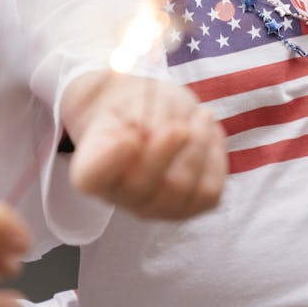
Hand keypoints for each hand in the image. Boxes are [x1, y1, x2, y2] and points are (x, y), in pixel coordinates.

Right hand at [60, 71, 226, 219]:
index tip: (130, 135)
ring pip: (182, 189)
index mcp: (92, 164)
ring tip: (202, 115)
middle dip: (167, 148)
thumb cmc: (136, 104)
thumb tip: (156, 135)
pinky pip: (209, 193)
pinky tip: (210, 134)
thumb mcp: (134, 97)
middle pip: (143, 184)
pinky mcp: (185, 208)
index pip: (91, 176)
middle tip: (181, 123)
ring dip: (199, 146)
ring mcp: (151, 207)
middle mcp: (118, 194)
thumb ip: (143, 116)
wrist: (148, 114)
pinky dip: (216, 159)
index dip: (111, 160)